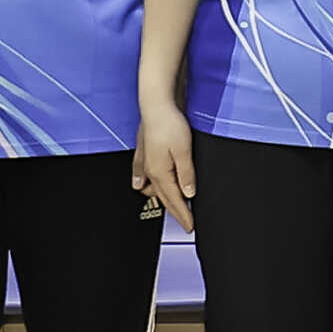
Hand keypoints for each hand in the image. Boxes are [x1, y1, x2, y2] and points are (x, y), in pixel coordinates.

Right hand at [135, 95, 198, 229]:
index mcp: (160, 173)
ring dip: (162, 199)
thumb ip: (187, 174)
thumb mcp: (184, 151)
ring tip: (171, 207)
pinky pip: (143, 175)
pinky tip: (142, 186)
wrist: (156, 105)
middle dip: (175, 211)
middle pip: (164, 197)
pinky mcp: (144, 153)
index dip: (184, 215)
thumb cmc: (169, 124)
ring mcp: (145, 162)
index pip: (175, 200)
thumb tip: (189, 193)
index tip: (190, 226)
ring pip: (153, 188)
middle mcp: (150, 171)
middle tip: (185, 222)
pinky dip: (144, 184)